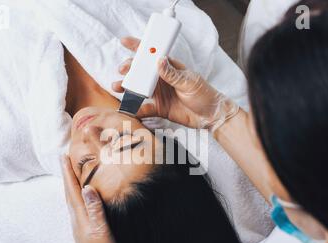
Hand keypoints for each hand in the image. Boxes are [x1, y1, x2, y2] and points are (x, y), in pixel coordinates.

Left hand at [61, 155, 126, 242]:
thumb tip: (87, 187)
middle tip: (64, 159)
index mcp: (79, 216)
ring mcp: (79, 225)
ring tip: (71, 173)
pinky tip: (82, 197)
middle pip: (69, 192)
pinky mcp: (84, 230)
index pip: (72, 189)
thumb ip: (94, 209)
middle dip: (66, 175)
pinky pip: (78, 207)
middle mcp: (76, 219)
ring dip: (71, 184)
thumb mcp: (101, 230)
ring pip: (72, 199)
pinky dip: (77, 196)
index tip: (63, 156)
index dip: (68, 172)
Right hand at [113, 37, 239, 131]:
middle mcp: (161, 80)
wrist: (210, 116)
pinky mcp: (159, 109)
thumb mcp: (189, 82)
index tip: (125, 42)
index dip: (138, 47)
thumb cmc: (204, 94)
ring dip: (127, 88)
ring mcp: (159, 94)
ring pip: (138, 89)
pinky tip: (127, 108)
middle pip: (141, 71)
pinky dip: (134, 109)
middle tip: (123, 70)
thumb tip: (159, 60)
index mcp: (169, 67)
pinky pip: (143, 108)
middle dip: (129, 69)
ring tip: (117, 87)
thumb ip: (173, 74)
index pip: (152, 54)